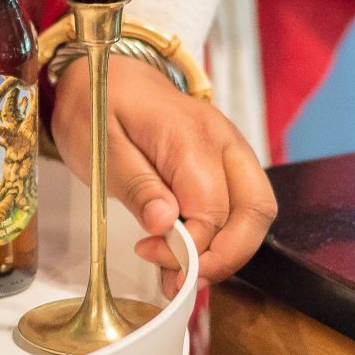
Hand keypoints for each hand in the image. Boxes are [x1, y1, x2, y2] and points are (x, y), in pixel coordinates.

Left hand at [50, 55, 276, 298]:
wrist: (106, 73)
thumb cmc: (99, 104)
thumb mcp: (100, 145)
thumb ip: (135, 184)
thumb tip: (166, 225)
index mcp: (191, 135)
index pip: (212, 209)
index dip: (188, 247)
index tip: (149, 253)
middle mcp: (223, 142)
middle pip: (255, 213)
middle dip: (224, 258)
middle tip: (179, 281)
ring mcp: (230, 151)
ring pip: (255, 212)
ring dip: (228, 252)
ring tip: (182, 274)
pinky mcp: (225, 163)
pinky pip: (240, 205)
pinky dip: (222, 237)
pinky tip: (188, 254)